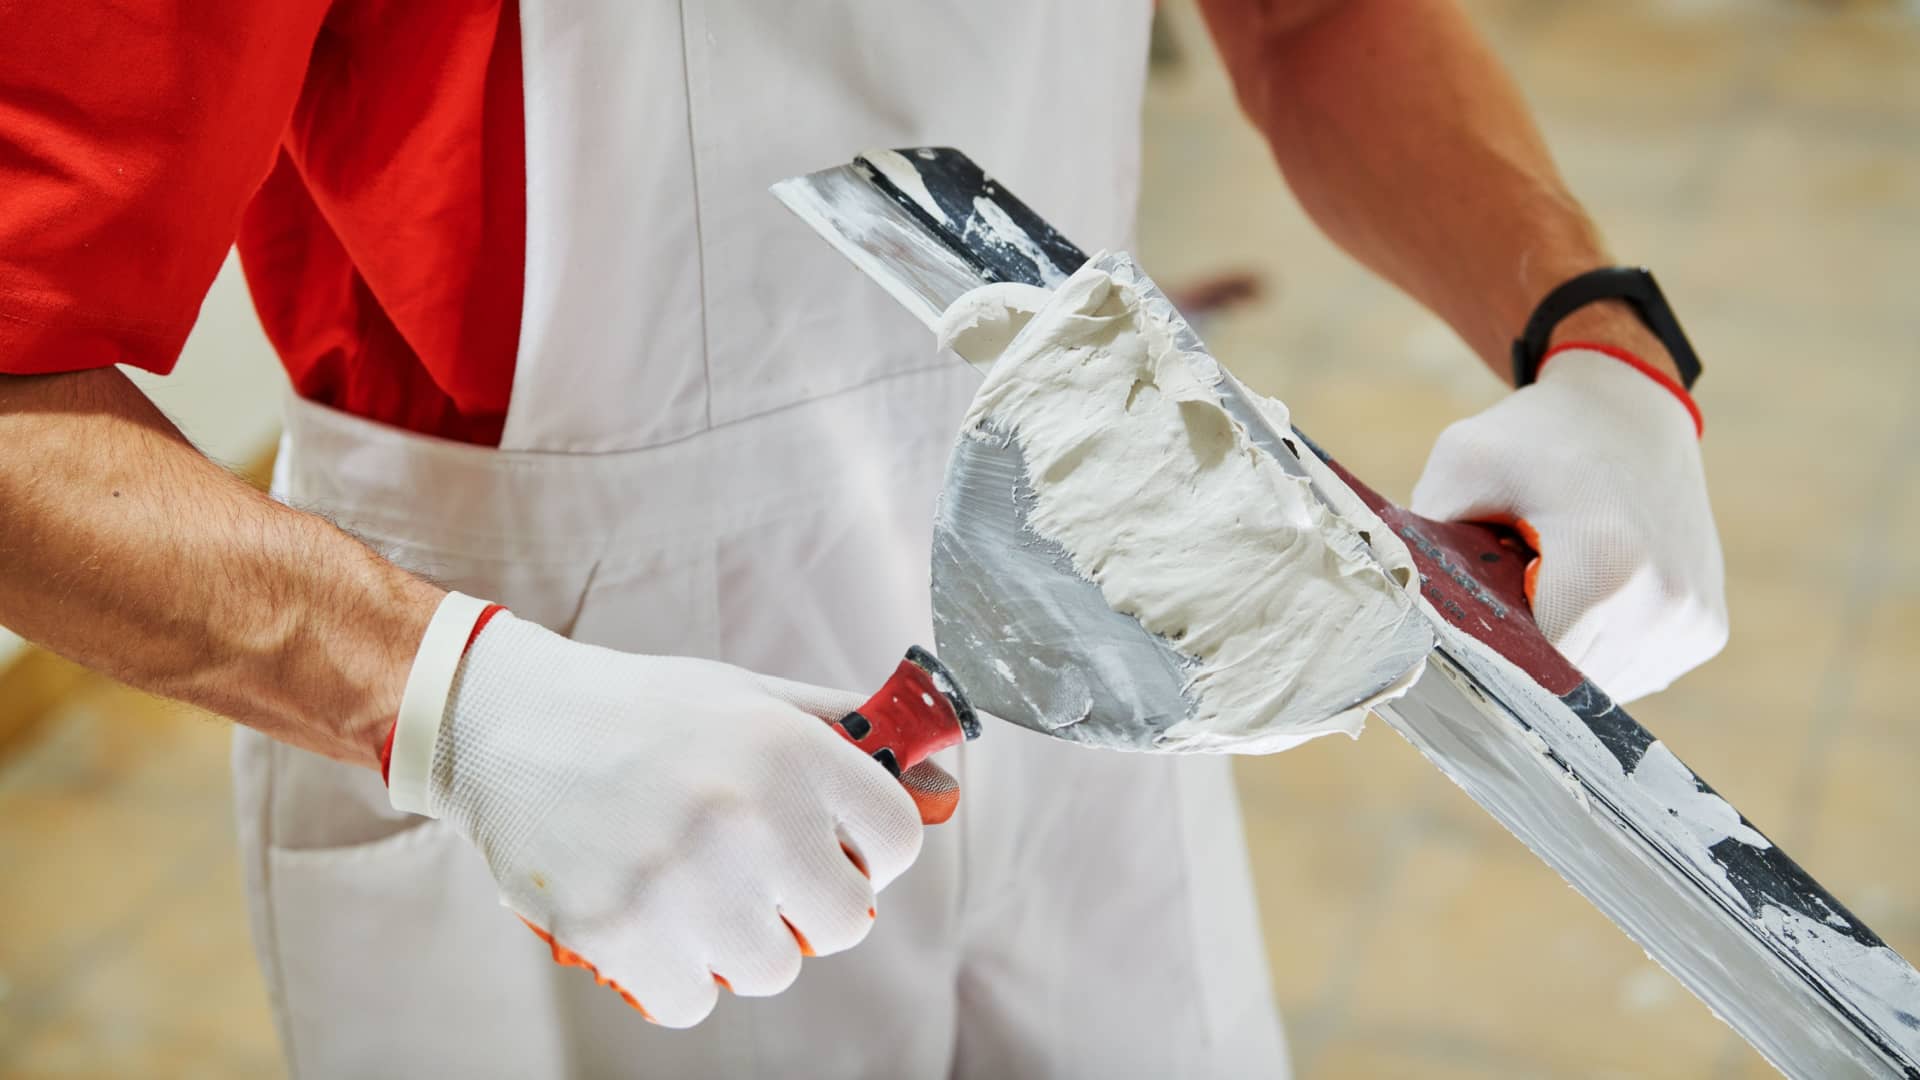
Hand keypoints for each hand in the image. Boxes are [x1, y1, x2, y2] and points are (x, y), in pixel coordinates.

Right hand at [391, 610, 943, 1026]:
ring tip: (694, 888)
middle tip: (759, 875)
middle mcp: (745, 813)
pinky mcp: (616, 932)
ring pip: (771, 969)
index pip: (900, 839)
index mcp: (788, 747)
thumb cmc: (640, 714)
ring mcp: (680, 880)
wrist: (503, 724)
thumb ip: (844, 734)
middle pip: (845, 921)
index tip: (834, 845)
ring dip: (740, 942)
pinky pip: (692, 1000)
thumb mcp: (749, 697)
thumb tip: (942, 777)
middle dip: (811, 906)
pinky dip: (675, 974)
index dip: (871, 849)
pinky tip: (649, 917)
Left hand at [1411, 347, 1727, 701]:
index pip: (1531, 670)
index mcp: (1610, 568)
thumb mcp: (1462, 463)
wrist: (1629, 407)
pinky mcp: (1706, 631)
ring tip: (1545, 592)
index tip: (1465, 627)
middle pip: (1564, 687)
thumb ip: (1423, 541)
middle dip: (1523, 658)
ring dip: (1562, 656)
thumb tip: (1396, 617)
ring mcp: (1693, 625)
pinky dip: (1597, 649)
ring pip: (1600, 690)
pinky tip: (1581, 597)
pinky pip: (1632, 673)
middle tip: (1502, 603)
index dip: (1487, 656)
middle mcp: (1666, 607)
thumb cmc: (1536, 436)